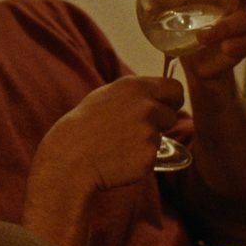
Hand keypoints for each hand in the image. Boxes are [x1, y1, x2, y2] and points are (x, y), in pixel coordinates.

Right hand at [23, 76, 182, 245]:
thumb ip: (133, 93)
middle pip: (172, 114)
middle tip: (136, 129)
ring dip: (147, 141)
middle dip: (161, 122)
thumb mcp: (104, 96)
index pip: (175, 88)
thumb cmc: (83, 127)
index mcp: (134, 87)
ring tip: (120, 144)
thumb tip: (155, 95)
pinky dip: (140, 158)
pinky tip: (119, 157)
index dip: (170, 100)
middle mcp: (146, 106)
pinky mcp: (149, 156)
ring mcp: (149, 132)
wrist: (70, 159)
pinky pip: (153, 156)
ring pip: (162, 137)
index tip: (163, 106)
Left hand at [118, 0, 245, 79]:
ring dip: (228, 25)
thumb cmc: (180, 20)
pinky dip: (236, 46)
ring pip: (244, 20)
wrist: (185, 58)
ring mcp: (236, 25)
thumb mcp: (162, 3)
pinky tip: (226, 48)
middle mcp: (231, 2)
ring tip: (205, 34)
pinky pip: (245, 45)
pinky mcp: (235, 48)